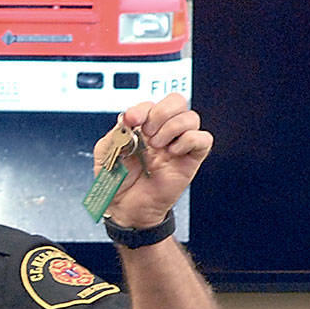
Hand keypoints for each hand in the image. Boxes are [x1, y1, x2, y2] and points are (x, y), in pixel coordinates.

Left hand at [95, 92, 212, 227]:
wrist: (125, 207)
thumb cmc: (117, 180)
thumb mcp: (106, 153)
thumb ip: (115, 132)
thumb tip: (127, 117)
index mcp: (142, 127)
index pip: (152, 103)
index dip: (143, 108)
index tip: (132, 120)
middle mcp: (162, 132)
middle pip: (177, 101)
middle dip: (161, 112)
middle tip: (147, 133)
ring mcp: (178, 144)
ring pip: (191, 117)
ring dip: (172, 128)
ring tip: (157, 146)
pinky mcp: (190, 159)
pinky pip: (203, 139)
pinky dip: (189, 140)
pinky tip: (172, 153)